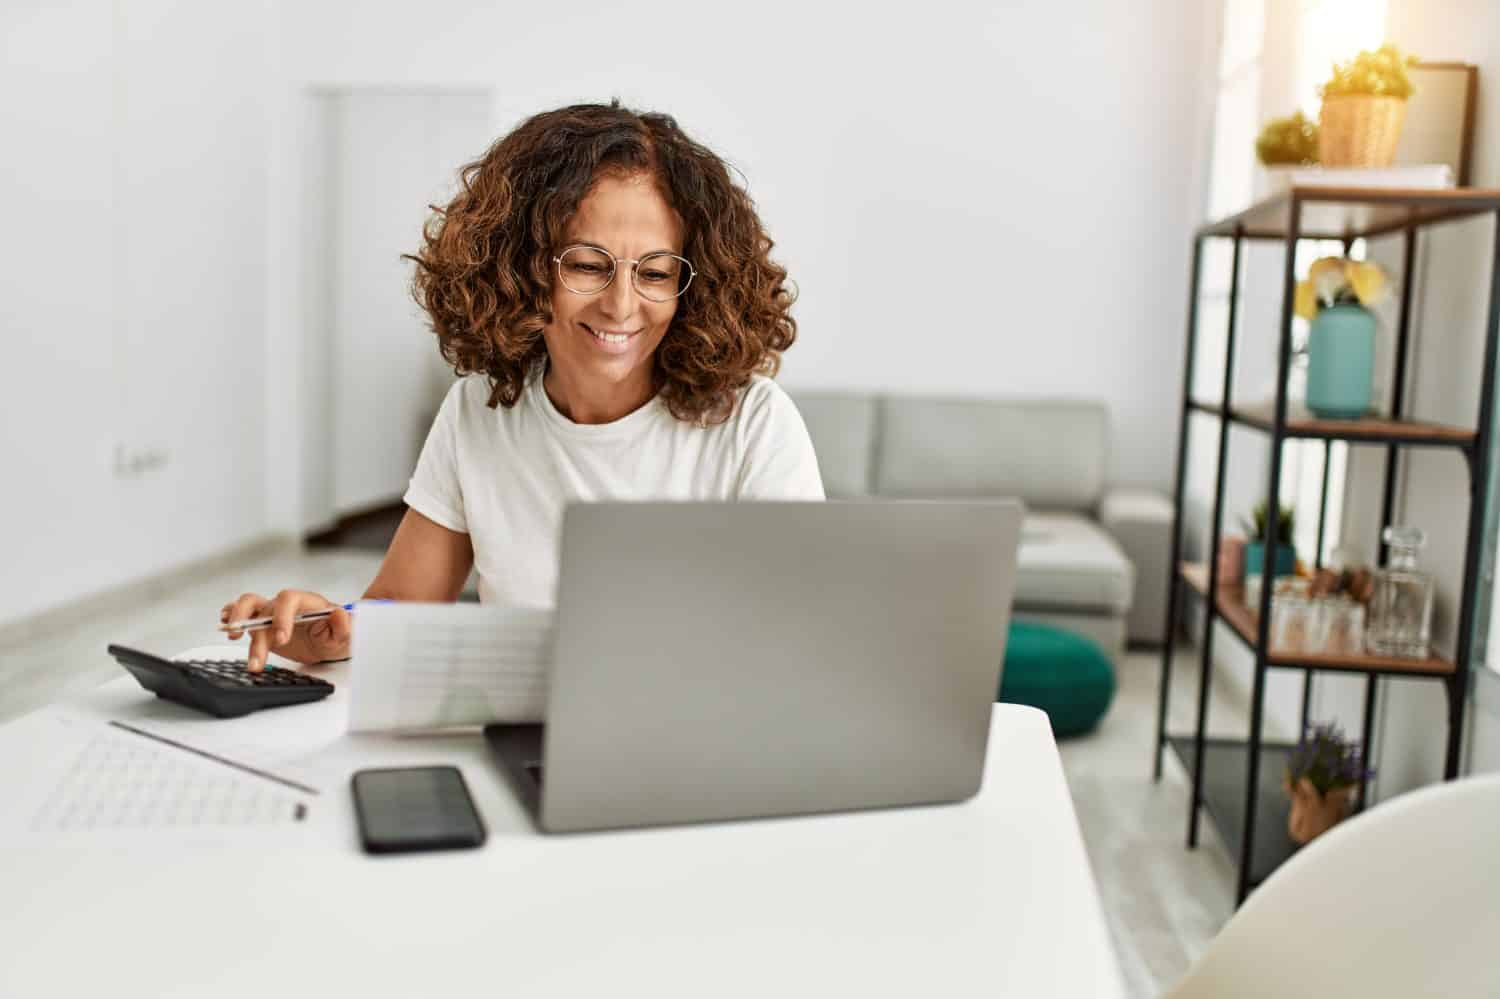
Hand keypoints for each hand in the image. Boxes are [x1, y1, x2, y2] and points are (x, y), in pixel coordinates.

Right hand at [220, 589, 352, 671]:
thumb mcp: (347, 634)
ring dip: (237, 621)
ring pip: (247, 607)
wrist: (329, 641)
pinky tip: (226, 625)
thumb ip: (344, 624)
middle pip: (263, 604)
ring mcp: (271, 613)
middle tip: (248, 644)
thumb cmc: (338, 634)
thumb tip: (339, 613)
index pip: (289, 600)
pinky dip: (231, 617)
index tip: (281, 639)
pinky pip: (243, 614)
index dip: (281, 617)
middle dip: (252, 622)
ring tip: (233, 636)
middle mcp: (285, 605)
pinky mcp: (262, 624)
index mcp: (307, 602)